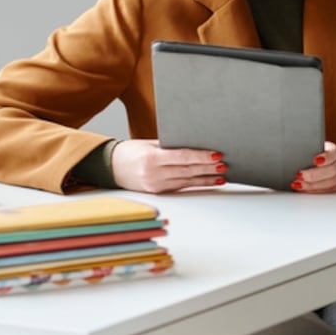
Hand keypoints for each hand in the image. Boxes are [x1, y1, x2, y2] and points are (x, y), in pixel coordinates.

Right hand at [109, 139, 227, 192]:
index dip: (201, 157)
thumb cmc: (132, 151)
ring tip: (223, 173)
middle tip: (225, 164)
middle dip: (208, 168)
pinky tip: (212, 181)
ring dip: (207, 177)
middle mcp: (154, 173)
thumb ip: (171, 145)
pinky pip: (182, 187)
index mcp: (152, 157)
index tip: (217, 154)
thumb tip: (197, 142)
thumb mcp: (150, 144)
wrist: (110, 167)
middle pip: (187, 170)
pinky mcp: (158, 192)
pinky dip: (198, 184)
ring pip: (187, 180)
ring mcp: (156, 185)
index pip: (182, 157)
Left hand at [292, 141, 335, 193]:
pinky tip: (305, 190)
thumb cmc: (329, 158)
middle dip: (314, 175)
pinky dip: (315, 192)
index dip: (325, 158)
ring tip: (298, 184)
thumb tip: (296, 156)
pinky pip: (329, 192)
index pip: (333, 155)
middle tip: (299, 175)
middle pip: (331, 171)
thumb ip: (314, 153)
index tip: (315, 160)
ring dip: (312, 186)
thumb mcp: (324, 151)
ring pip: (329, 184)